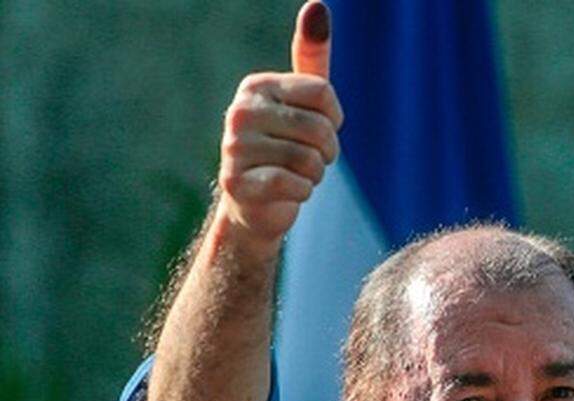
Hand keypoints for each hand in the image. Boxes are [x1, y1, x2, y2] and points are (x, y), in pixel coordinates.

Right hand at [217, 1, 343, 247]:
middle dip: (327, 152)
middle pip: (320, 129)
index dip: (334, 119)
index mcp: (257, 86)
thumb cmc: (285, 147)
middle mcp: (240, 111)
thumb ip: (312, 58)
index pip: (323, 93)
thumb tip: (317, 6)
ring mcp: (234, 148)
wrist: (255, 203)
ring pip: (309, 160)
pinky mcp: (236, 183)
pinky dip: (301, 192)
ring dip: (314, 175)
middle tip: (309, 159)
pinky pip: (294, 185)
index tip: (320, 129)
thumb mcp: (302, 101)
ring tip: (296, 174)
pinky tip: (287, 191)